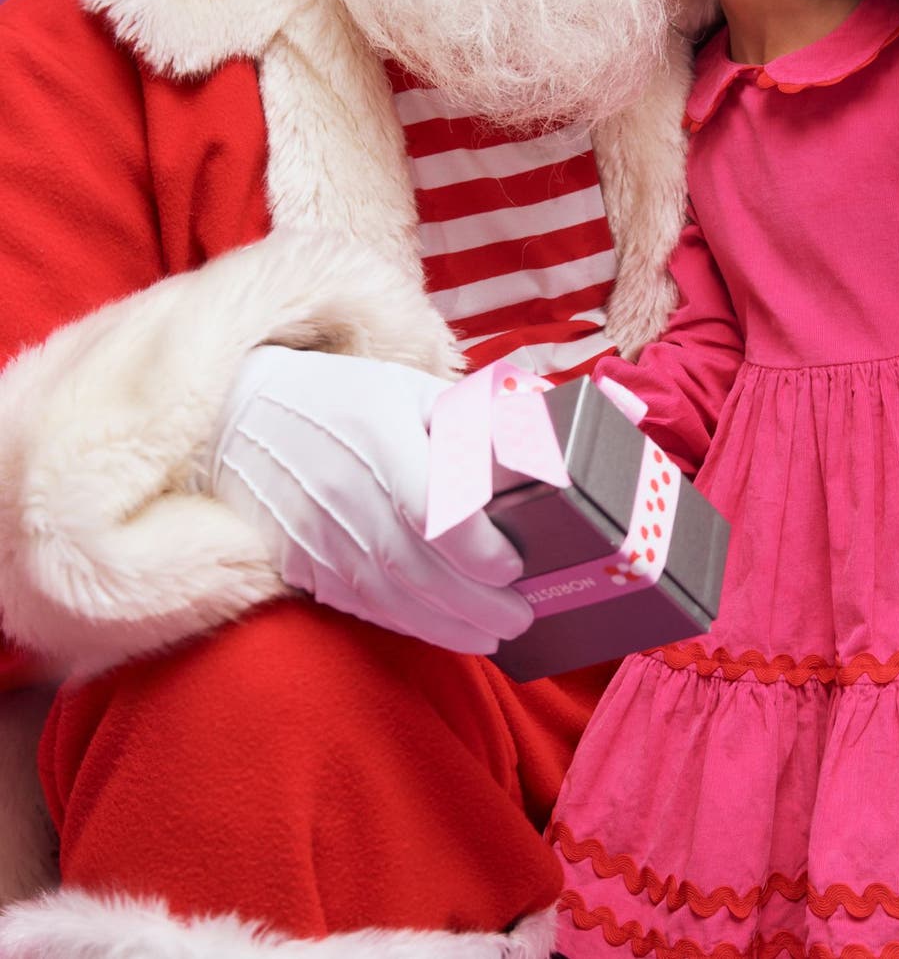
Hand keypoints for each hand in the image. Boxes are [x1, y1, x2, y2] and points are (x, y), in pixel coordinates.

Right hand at [207, 346, 532, 653]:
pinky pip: (362, 605)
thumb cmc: (342, 400)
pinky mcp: (303, 564)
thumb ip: (470, 420)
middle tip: (521, 616)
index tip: (512, 562)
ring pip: (390, 596)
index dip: (475, 545)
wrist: (241, 420)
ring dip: (448, 625)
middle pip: (416, 565)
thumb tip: (534, 447)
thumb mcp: (408, 388)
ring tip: (494, 633)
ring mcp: (317, 534)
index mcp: (376, 437)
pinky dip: (407, 624)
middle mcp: (344, 491)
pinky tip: (443, 629)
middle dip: (476, 602)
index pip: (430, 508)